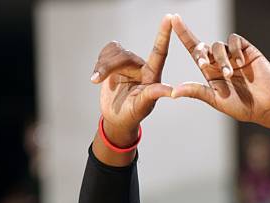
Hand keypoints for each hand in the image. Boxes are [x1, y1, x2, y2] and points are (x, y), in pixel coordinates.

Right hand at [91, 14, 173, 145]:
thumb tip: (173, 91)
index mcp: (153, 76)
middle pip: (125, 54)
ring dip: (102, 65)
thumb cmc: (132, 114)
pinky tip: (98, 75)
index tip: (169, 18)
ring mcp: (129, 64)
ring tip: (97, 80)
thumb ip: (154, 95)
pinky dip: (99, 63)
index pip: (159, 52)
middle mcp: (143, 67)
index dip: (164, 35)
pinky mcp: (116, 62)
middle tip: (96, 79)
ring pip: (114, 51)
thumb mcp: (142, 106)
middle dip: (109, 65)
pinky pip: (107, 51)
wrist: (116, 117)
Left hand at [170, 14, 269, 124]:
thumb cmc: (242, 107)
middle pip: (203, 46)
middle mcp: (220, 62)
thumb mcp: (216, 100)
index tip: (173, 19)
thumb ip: (196, 92)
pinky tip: (240, 62)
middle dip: (201, 52)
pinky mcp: (247, 51)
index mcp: (210, 72)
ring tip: (230, 73)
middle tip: (204, 64)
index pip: (194, 51)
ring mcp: (234, 55)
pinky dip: (234, 49)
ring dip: (221, 59)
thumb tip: (173, 92)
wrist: (267, 106)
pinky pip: (235, 40)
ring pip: (219, 45)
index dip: (183, 34)